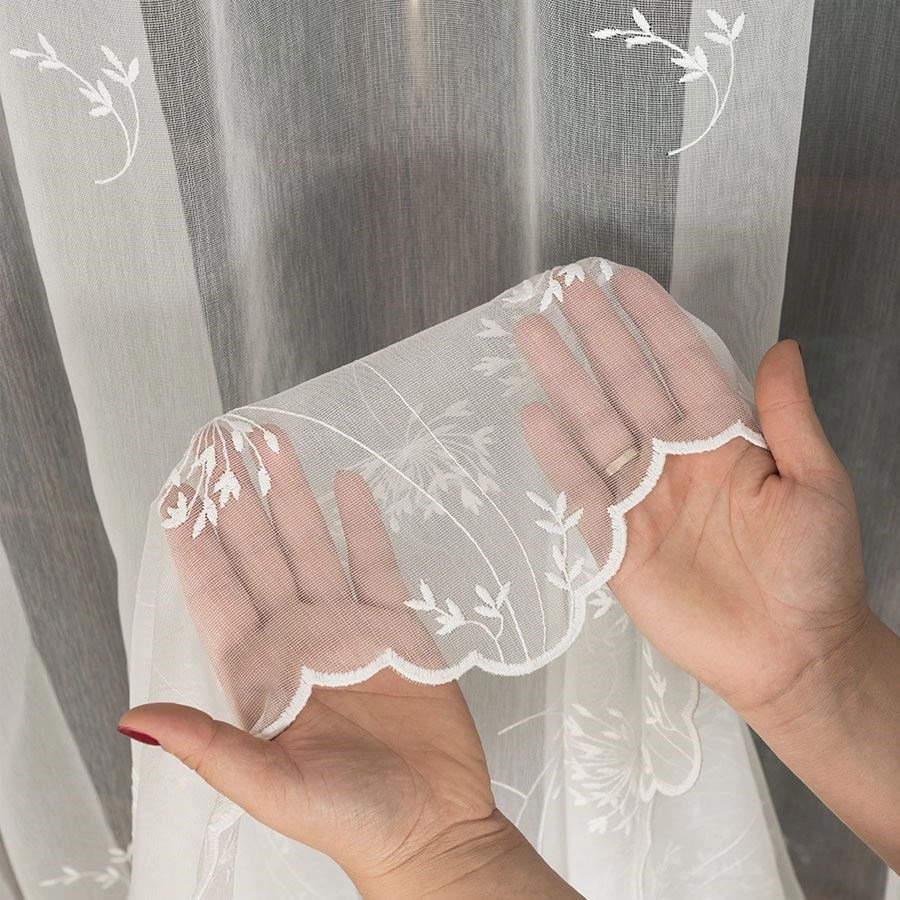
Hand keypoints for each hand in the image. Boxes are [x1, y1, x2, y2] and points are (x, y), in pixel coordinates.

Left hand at [122, 429, 498, 886]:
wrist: (433, 826)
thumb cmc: (351, 819)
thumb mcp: (269, 787)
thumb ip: (207, 744)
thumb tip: (132, 717)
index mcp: (259, 673)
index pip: (216, 593)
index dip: (195, 542)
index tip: (176, 492)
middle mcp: (298, 640)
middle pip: (260, 552)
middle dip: (238, 496)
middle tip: (221, 442)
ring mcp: (347, 628)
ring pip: (312, 545)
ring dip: (293, 494)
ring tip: (275, 443)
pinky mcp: (396, 627)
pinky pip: (375, 563)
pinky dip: (363, 524)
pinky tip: (348, 486)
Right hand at [514, 265, 872, 721]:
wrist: (792, 655)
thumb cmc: (816, 570)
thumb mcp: (817, 484)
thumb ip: (789, 416)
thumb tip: (780, 346)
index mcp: (724, 441)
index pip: (681, 365)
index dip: (653, 322)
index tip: (624, 281)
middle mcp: (676, 460)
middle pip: (627, 385)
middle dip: (597, 336)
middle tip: (565, 289)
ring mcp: (643, 499)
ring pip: (595, 427)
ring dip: (564, 380)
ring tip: (532, 335)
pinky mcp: (617, 544)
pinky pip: (582, 492)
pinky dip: (557, 456)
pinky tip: (534, 416)